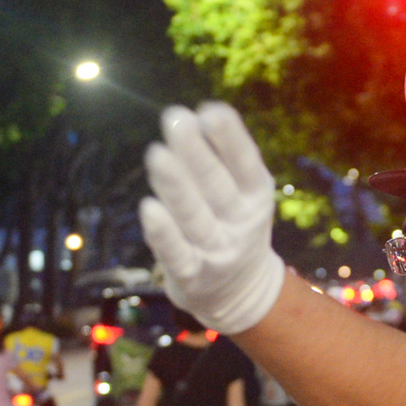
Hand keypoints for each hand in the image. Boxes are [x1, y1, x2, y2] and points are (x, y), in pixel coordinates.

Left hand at [138, 102, 286, 335]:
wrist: (240, 293)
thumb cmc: (232, 223)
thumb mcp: (243, 193)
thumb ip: (222, 158)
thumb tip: (197, 115)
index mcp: (257, 195)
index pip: (245, 164)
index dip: (230, 138)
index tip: (210, 111)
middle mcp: (241, 224)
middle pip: (216, 186)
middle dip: (195, 153)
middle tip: (175, 119)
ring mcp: (217, 252)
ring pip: (193, 217)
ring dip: (175, 186)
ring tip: (156, 154)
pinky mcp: (191, 276)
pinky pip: (176, 252)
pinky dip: (163, 232)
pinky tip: (149, 208)